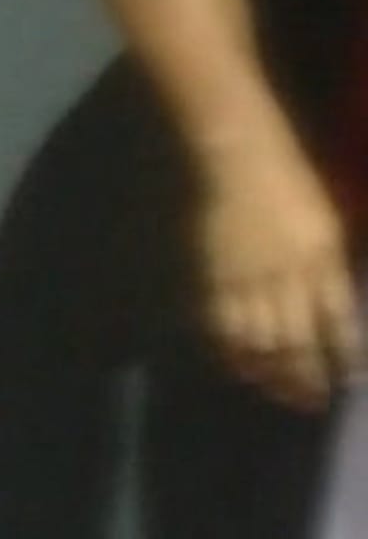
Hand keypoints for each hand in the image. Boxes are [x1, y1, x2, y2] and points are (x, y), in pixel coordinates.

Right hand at [195, 148, 363, 410]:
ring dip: (272, 373)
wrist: (240, 162)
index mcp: (321, 262)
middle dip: (307, 376)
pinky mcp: (215, 275)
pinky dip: (233, 351)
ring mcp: (247, 278)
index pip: (339, 322)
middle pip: (298, 340)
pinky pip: (222, 323)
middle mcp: (286, 276)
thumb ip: (332, 273)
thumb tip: (336, 318)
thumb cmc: (294, 190)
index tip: (349, 379)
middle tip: (313, 401)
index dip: (346, 355)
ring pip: (260, 340)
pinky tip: (242, 367)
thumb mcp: (329, 229)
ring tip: (281, 392)